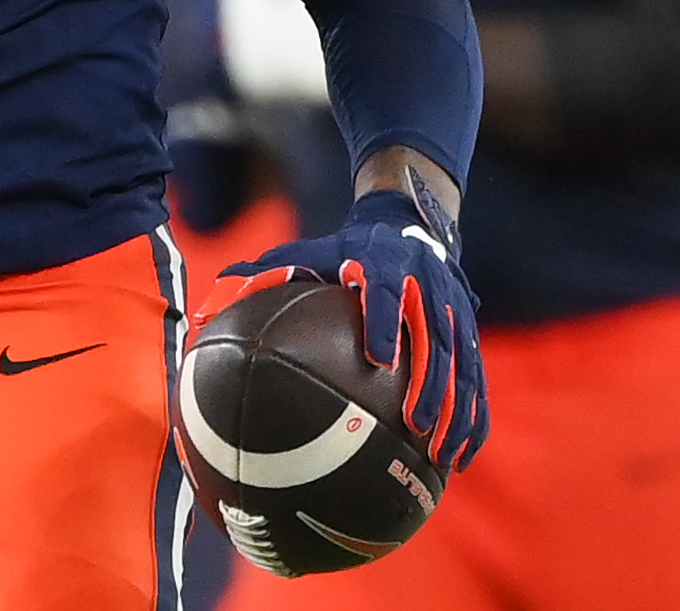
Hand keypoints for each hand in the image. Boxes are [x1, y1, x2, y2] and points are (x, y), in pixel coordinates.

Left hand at [197, 167, 486, 472]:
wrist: (411, 223)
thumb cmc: (347, 246)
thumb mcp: (310, 250)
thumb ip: (264, 274)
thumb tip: (202, 309)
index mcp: (383, 261)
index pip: (385, 290)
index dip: (382, 321)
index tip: (377, 359)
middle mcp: (426, 285)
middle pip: (434, 337)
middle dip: (429, 383)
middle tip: (413, 424)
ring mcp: (454, 310)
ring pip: (463, 364)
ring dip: (456, 409)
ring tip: (441, 454)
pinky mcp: (469, 330)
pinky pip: (477, 378)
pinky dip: (474, 416)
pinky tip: (462, 456)